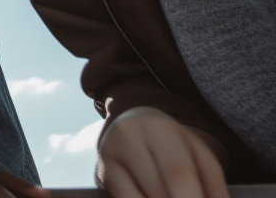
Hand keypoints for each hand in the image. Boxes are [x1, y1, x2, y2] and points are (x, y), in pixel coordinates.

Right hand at [98, 107, 227, 197]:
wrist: (134, 126)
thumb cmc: (175, 147)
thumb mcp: (200, 157)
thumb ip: (214, 187)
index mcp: (160, 128)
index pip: (177, 173)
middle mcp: (128, 136)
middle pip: (158, 191)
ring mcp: (109, 154)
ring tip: (171, 195)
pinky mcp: (103, 173)